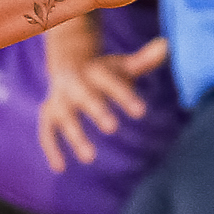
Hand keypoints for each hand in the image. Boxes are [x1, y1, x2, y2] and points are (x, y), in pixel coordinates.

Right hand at [37, 34, 171, 171]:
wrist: (68, 67)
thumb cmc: (103, 73)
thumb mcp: (122, 65)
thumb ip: (144, 60)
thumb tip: (167, 45)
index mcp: (94, 71)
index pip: (110, 82)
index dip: (125, 96)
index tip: (141, 112)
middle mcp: (73, 84)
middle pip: (84, 96)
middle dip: (96, 110)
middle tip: (113, 128)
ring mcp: (58, 100)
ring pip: (65, 117)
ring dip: (75, 135)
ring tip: (90, 158)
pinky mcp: (48, 115)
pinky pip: (46, 131)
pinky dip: (51, 148)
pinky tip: (60, 168)